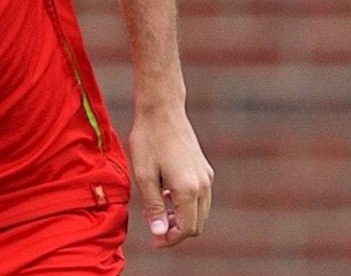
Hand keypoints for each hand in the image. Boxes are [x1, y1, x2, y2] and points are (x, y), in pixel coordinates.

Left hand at [128, 105, 213, 247]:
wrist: (162, 110)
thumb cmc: (149, 140)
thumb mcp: (144, 175)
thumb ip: (153, 206)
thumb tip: (159, 233)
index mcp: (188, 189)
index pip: (186, 228)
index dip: (169, 239)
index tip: (154, 241)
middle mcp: (203, 185)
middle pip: (196, 224)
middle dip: (175, 230)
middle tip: (153, 226)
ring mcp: (206, 176)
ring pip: (200, 211)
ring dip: (181, 218)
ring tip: (156, 211)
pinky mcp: (204, 168)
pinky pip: (200, 197)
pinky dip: (185, 204)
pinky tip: (165, 194)